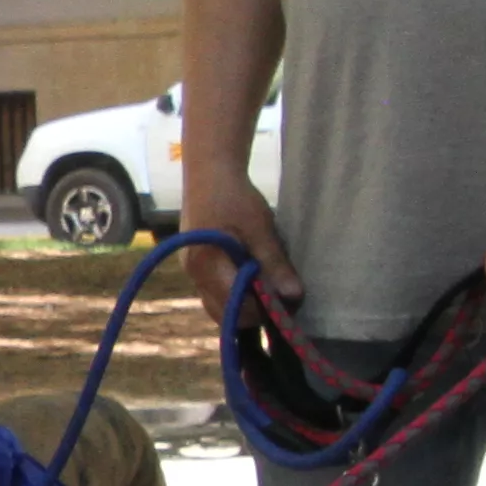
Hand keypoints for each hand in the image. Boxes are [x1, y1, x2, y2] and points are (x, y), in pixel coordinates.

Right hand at [181, 165, 299, 317]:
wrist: (209, 172)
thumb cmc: (234, 196)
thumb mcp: (259, 228)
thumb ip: (274, 264)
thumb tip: (294, 296)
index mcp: (206, 266)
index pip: (235, 308)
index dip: (261, 310)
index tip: (284, 301)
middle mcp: (193, 275)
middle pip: (223, 314)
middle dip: (251, 311)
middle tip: (276, 295)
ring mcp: (191, 272)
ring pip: (218, 305)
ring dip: (242, 302)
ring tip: (265, 285)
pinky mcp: (195, 267)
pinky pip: (214, 292)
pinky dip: (233, 292)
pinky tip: (251, 276)